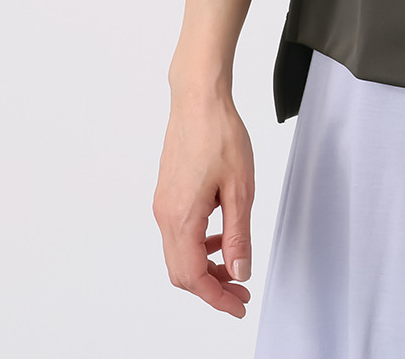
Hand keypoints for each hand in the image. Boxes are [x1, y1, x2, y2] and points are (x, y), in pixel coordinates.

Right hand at [153, 87, 255, 317]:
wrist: (198, 99)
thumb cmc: (219, 134)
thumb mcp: (240, 188)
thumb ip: (239, 235)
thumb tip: (239, 272)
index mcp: (181, 218)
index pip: (194, 278)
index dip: (217, 298)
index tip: (238, 305)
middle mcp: (165, 215)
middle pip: (182, 272)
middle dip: (211, 287)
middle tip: (240, 291)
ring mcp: (163, 204)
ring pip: (179, 253)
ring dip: (206, 267)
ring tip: (235, 265)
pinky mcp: (167, 193)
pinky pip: (179, 233)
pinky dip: (199, 245)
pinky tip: (222, 233)